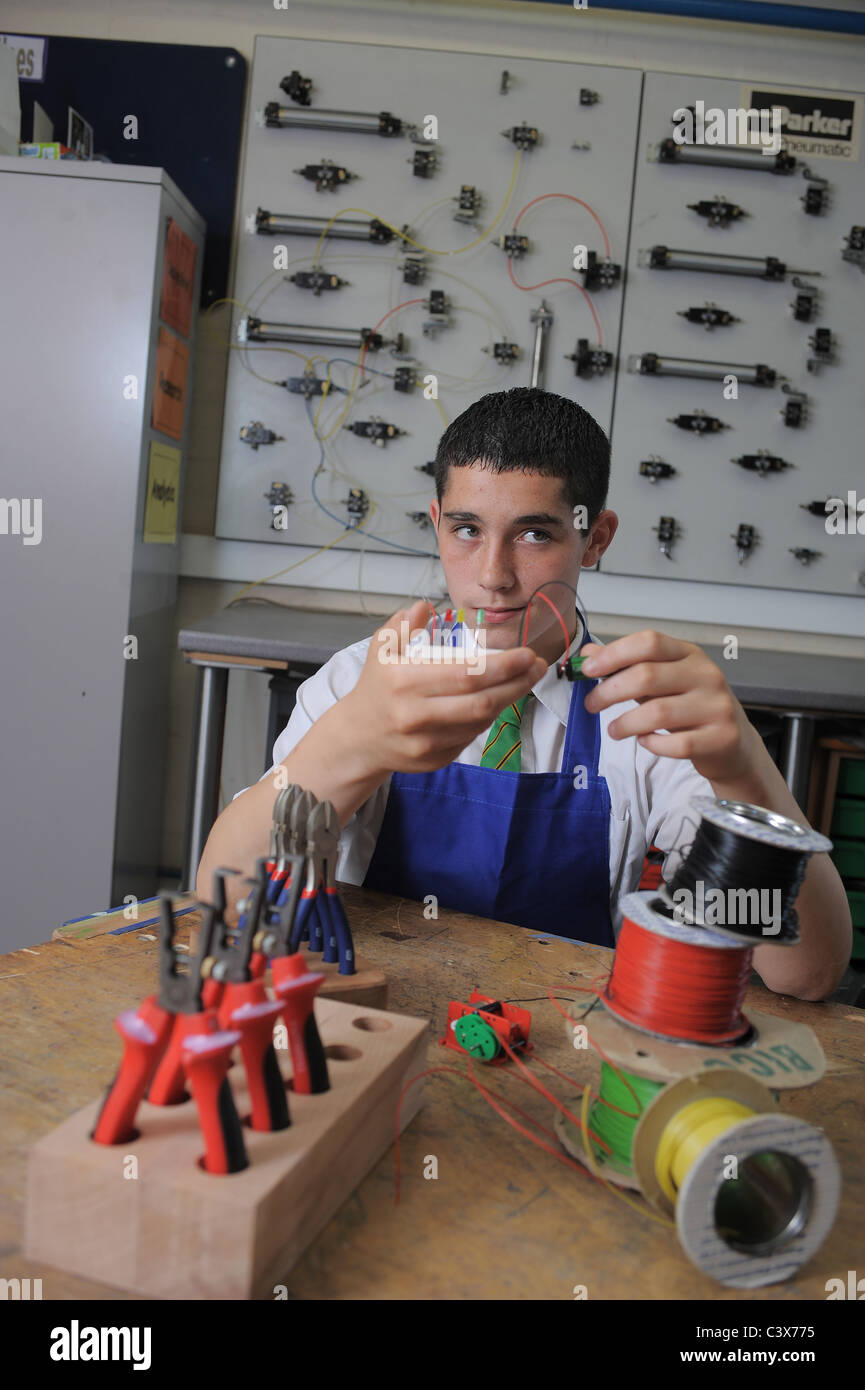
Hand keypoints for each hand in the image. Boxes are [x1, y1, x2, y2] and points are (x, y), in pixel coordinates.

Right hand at [344, 599, 547, 774]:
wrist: (358, 737)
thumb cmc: (376, 686)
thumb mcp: (380, 648)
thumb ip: (402, 625)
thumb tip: (425, 607)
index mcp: (403, 682)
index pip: (465, 675)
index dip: (502, 666)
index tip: (526, 654)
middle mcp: (415, 715)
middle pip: (481, 702)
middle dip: (517, 684)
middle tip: (537, 667)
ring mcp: (426, 743)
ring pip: (480, 721)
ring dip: (507, 699)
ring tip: (523, 679)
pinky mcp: (435, 761)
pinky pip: (471, 737)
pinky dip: (487, 717)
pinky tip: (496, 700)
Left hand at [580, 629, 758, 783]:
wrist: (734, 744)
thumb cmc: (692, 708)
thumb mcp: (662, 681)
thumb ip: (628, 667)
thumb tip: (588, 654)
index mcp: (689, 655)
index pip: (649, 642)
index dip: (614, 654)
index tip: (587, 669)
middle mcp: (706, 675)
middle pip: (648, 676)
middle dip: (609, 691)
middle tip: (591, 704)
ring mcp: (716, 707)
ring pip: (658, 712)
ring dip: (625, 723)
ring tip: (614, 730)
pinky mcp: (720, 738)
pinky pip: (675, 744)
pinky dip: (652, 744)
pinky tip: (645, 741)